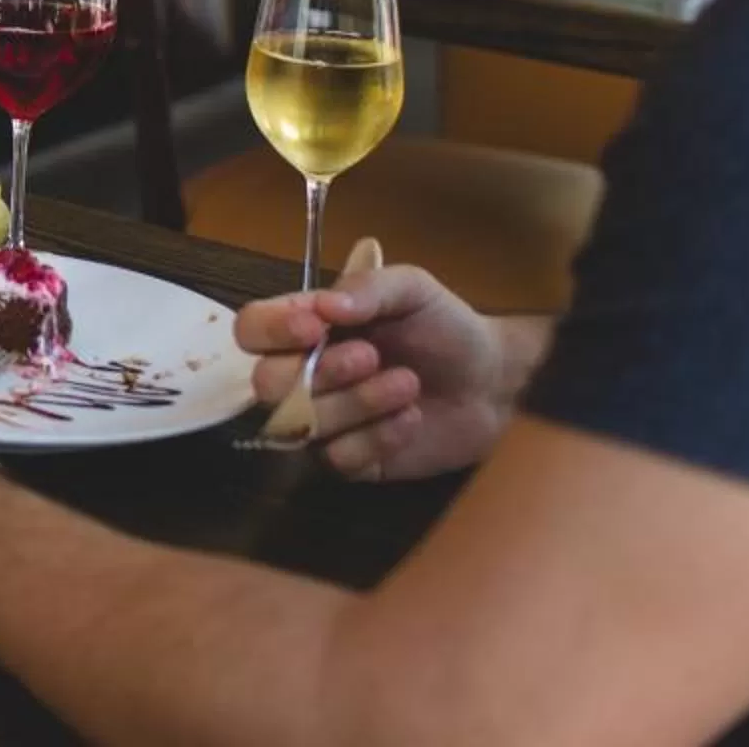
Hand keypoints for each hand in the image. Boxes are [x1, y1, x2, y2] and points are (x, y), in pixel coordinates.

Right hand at [234, 262, 517, 479]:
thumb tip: (323, 305)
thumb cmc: (447, 327)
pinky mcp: (353, 461)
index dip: (271, 332)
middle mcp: (305, 374)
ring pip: (305, 425)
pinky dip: (378, 437)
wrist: (495, 383)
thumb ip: (368, 287)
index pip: (253, 330)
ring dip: (359, 403)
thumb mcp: (413, 289)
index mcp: (307, 327)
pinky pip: (339, 458)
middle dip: (321, 373)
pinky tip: (410, 419)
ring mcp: (325, 421)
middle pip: (266, 385)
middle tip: (373, 357)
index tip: (314, 327)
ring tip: (409, 385)